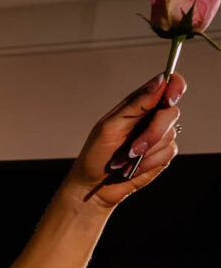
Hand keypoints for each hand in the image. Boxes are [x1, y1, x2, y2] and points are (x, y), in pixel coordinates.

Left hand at [66, 72, 183, 207]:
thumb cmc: (95, 154)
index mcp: (138, 104)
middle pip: (171, 112)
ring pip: (170, 135)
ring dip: (145, 152)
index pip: (166, 84)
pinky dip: (148, 163)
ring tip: (124, 159)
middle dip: (152, 133)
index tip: (170, 97)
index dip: (174, 86)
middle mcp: (151, 117)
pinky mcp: (162, 154)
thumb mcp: (110, 126)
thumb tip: (159, 83)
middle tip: (131, 149)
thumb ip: (136, 104)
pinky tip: (132, 168)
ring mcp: (159, 136)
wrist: (93, 185)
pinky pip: (168, 153)